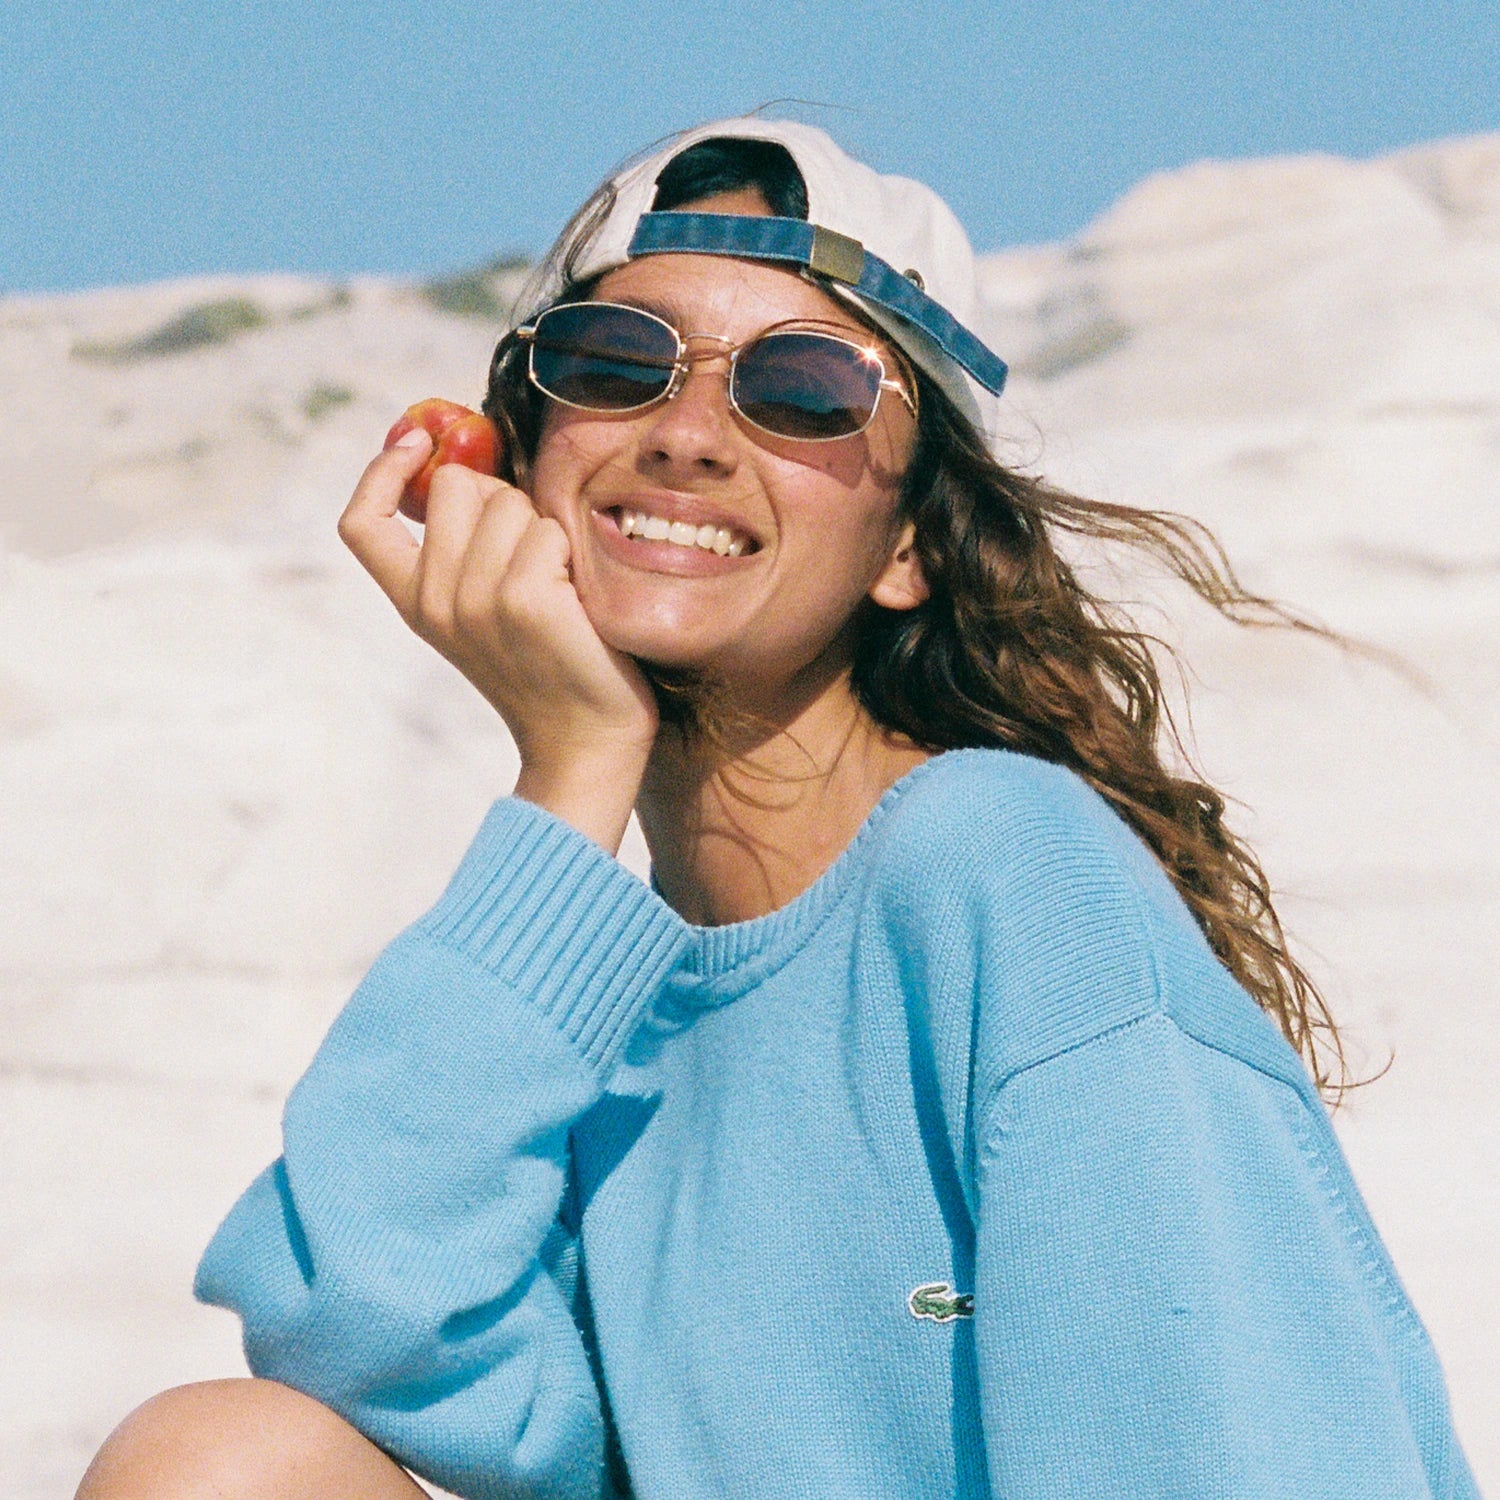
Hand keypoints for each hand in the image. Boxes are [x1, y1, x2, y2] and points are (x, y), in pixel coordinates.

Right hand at [339, 429, 658, 851]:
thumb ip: (466, 548)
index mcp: (415, 604)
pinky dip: (572, 551)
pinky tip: (579, 599)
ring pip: (508, 502)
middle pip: (456, 487)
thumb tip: (467, 463)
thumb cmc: (555, 663)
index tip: (416, 440)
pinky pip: (550, 529)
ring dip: (544, 528)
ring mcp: (477, 602)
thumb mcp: (488, 608)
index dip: (381, 472)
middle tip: (534, 554)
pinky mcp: (525, 600)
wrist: (588, 740)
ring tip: (560, 586)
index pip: (360, 524)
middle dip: (501, 498)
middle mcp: (435, 603)